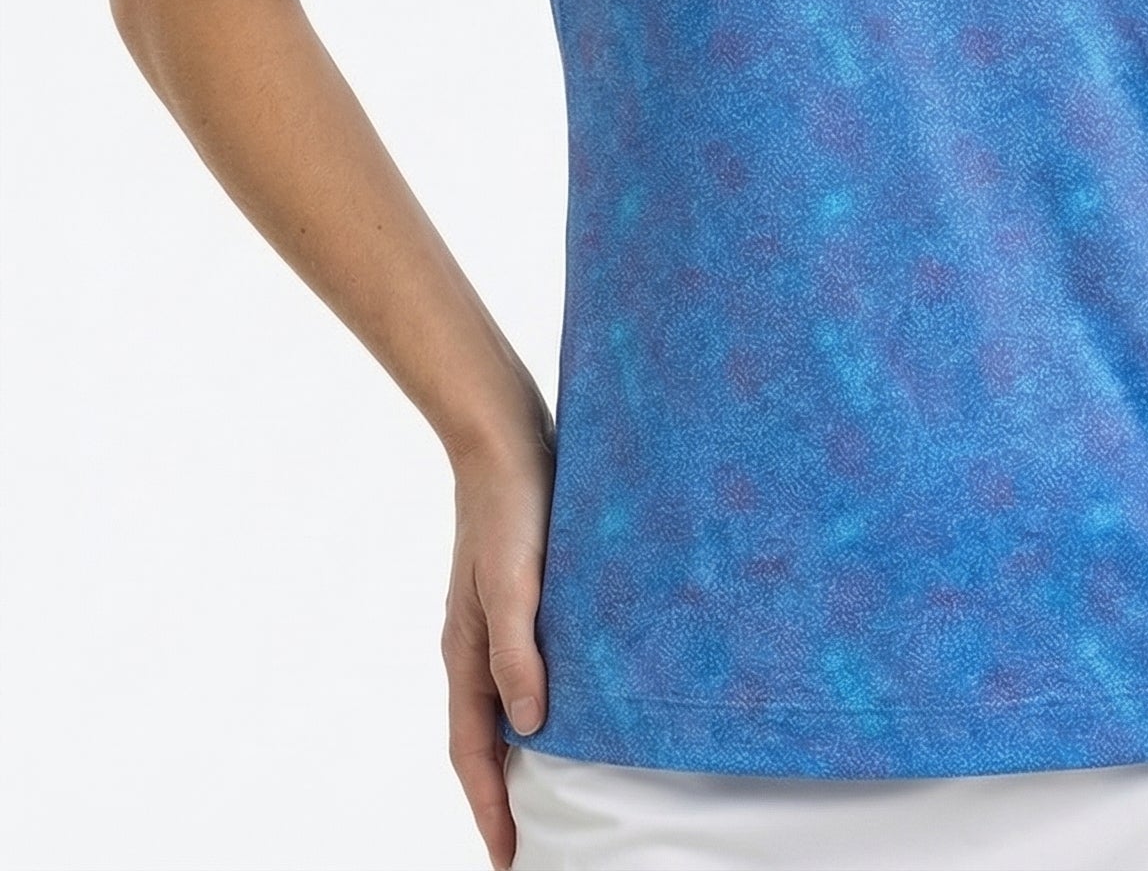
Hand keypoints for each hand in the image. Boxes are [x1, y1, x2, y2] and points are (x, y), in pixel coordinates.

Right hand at [441, 416, 556, 870]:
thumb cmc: (509, 503)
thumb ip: (518, 651)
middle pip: (484, 739)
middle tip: (529, 841)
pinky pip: (525, 664)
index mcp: (465, 651)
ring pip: (504, 703)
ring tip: (550, 788)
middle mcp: (475, 644)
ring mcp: (496, 618)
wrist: (504, 433)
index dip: (491, 809)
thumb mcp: (514, 581)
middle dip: (501, 794)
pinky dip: (540, 698)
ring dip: (521, 751)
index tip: (509, 860)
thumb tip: (532, 727)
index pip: (474, 752)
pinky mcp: (522, 592)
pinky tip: (568, 699)